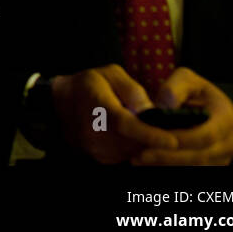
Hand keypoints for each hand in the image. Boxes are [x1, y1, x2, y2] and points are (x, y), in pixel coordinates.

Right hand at [50, 64, 178, 163]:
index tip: (173, 141)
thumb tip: (151, 110)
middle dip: (152, 137)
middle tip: (158, 123)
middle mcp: (95, 132)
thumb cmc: (88, 85)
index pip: (126, 125)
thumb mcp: (110, 74)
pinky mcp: (99, 157)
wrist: (60, 103)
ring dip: (143, 142)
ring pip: (133, 152)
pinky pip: (126, 156)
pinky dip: (133, 146)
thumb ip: (132, 89)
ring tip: (139, 124)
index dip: (150, 134)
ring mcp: (96, 148)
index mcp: (99, 107)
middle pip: (135, 142)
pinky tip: (129, 133)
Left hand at [132, 68, 232, 164]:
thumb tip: (164, 107)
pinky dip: (169, 168)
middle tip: (141, 155)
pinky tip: (149, 164)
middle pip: (200, 156)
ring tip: (140, 159)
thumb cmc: (193, 91)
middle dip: (169, 157)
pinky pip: (192, 171)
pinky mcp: (211, 167)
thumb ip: (175, 88)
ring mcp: (222, 158)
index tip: (153, 137)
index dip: (180, 138)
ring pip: (195, 168)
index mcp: (227, 120)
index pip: (206, 135)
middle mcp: (229, 143)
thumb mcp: (186, 79)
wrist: (204, 106)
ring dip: (167, 165)